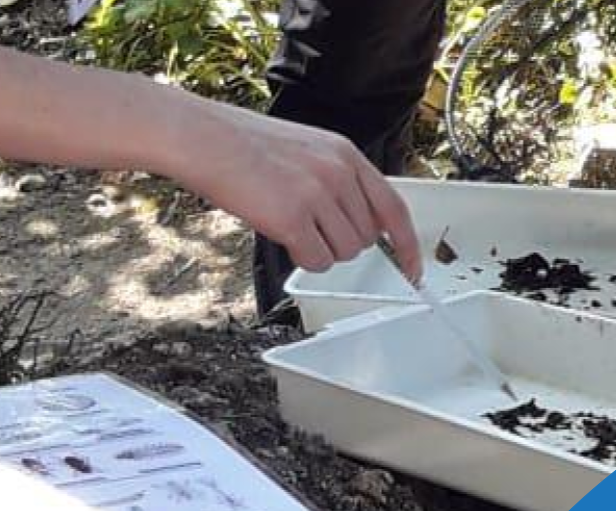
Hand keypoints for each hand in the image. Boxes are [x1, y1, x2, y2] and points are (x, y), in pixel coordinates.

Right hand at [164, 98, 423, 280]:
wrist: (203, 138)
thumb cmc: (244, 145)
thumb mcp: (308, 150)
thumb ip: (339, 180)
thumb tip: (358, 223)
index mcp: (346, 155)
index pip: (394, 208)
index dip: (407, 244)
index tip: (412, 267)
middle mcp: (339, 173)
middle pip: (366, 238)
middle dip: (341, 242)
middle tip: (308, 226)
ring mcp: (317, 195)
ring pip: (345, 253)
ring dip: (321, 250)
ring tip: (290, 223)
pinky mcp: (293, 218)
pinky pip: (318, 262)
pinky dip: (303, 258)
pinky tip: (282, 234)